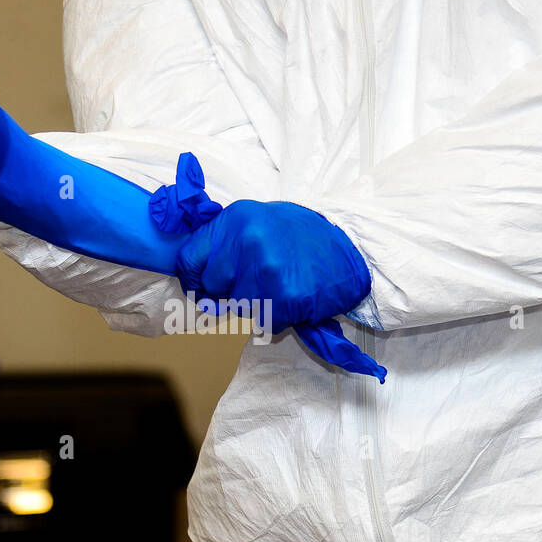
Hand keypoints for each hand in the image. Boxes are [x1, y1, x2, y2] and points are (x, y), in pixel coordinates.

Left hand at [176, 199, 371, 335]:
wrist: (352, 245)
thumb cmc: (302, 236)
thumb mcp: (258, 222)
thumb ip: (226, 243)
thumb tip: (195, 275)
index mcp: (235, 219)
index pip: (189, 259)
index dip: (193, 280)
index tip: (202, 289)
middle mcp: (246, 240)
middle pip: (213, 288)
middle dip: (232, 294)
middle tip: (259, 285)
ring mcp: (265, 269)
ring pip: (238, 308)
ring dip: (257, 307)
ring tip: (281, 290)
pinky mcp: (283, 296)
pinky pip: (264, 323)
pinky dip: (278, 319)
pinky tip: (294, 300)